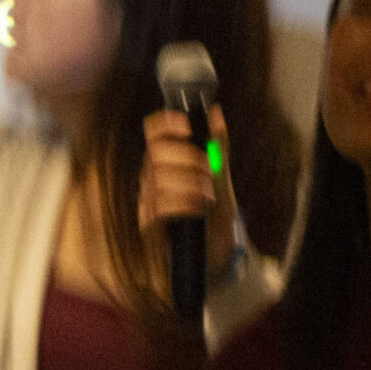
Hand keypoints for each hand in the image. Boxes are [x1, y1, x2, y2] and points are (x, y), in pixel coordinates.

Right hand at [138, 105, 235, 271]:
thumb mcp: (222, 179)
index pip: (153, 134)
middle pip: (155, 154)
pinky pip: (159, 207)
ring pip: (159, 180)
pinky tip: (198, 209)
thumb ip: (218, 147)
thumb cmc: (214, 215)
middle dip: (187, 158)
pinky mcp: (149, 227)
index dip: (166, 124)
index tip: (186, 126)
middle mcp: (152, 179)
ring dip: (190, 184)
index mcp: (166, 163)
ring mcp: (148, 203)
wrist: (217, 256)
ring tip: (208, 196)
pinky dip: (183, 203)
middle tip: (209, 172)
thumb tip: (217, 113)